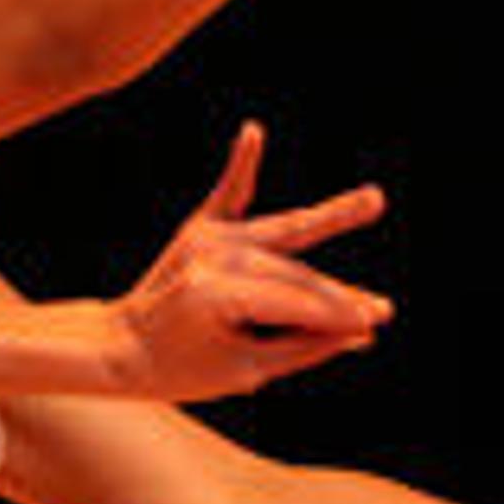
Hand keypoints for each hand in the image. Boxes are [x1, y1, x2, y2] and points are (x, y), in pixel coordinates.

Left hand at [108, 121, 393, 400]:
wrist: (120, 347)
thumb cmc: (183, 369)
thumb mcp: (246, 370)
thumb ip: (304, 347)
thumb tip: (361, 333)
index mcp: (217, 296)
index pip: (295, 303)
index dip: (339, 315)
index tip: (378, 321)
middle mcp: (213, 258)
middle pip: (295, 272)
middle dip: (338, 294)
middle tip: (383, 310)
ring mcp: (207, 239)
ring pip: (282, 233)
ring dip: (329, 217)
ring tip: (374, 200)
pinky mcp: (201, 227)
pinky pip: (230, 193)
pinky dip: (242, 163)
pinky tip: (252, 133)